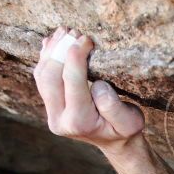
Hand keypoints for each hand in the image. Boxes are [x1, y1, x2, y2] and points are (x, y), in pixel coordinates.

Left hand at [33, 27, 144, 152]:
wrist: (115, 141)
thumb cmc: (125, 129)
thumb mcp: (131, 122)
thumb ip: (114, 107)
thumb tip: (97, 84)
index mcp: (80, 123)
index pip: (73, 83)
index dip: (76, 58)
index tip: (86, 39)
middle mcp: (60, 120)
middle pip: (50, 78)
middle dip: (60, 51)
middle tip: (74, 32)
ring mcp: (52, 113)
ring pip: (42, 77)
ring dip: (51, 52)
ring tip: (64, 32)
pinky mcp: (50, 105)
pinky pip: (42, 78)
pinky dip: (46, 57)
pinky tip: (54, 42)